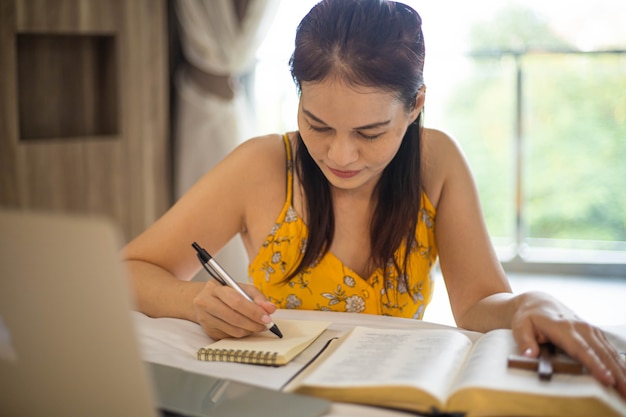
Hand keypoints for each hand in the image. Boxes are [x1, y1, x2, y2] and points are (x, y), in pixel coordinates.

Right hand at [192, 279, 276, 339]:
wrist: (203, 299)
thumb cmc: (226, 293)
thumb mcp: (242, 288)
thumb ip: (257, 297)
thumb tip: (270, 308)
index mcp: (214, 288)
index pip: (236, 301)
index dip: (253, 311)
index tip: (267, 317)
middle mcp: (206, 303)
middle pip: (233, 317)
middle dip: (253, 323)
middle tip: (266, 325)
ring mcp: (205, 319)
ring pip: (233, 330)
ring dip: (250, 330)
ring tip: (258, 326)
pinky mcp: (208, 331)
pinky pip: (230, 336)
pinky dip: (242, 334)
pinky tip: (246, 328)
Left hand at [511, 291, 625, 397]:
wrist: (538, 302)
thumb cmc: (527, 317)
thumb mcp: (519, 326)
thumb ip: (525, 341)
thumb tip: (530, 355)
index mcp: (562, 327)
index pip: (581, 349)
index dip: (595, 364)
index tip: (607, 379)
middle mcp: (580, 327)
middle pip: (601, 352)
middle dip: (616, 373)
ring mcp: (589, 329)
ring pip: (609, 351)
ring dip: (622, 370)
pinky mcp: (594, 332)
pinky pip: (610, 349)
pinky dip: (619, 362)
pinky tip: (625, 376)